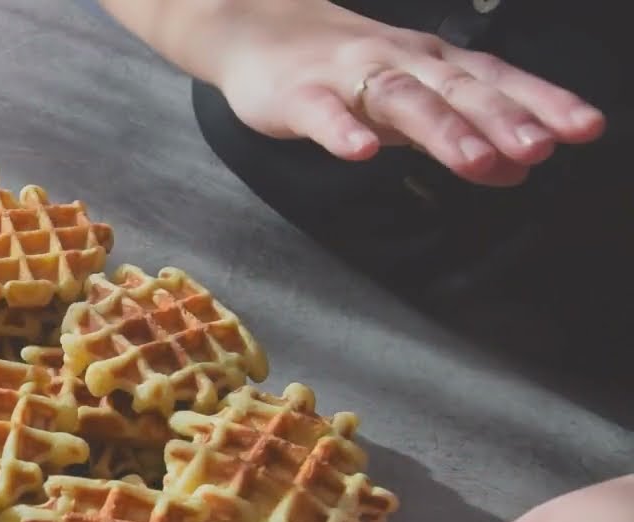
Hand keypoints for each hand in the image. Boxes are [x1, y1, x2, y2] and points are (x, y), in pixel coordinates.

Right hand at [110, 0, 607, 185]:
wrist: (257, 31)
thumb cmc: (341, 68)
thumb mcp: (409, 98)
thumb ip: (460, 130)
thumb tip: (520, 169)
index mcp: (432, 63)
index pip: (495, 81)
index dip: (540, 103)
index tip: (585, 129)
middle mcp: (400, 63)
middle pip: (457, 90)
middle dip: (501, 120)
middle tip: (540, 150)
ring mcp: (349, 77)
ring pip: (402, 100)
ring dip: (442, 130)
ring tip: (476, 163)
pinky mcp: (299, 95)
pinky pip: (323, 114)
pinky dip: (344, 131)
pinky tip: (362, 154)